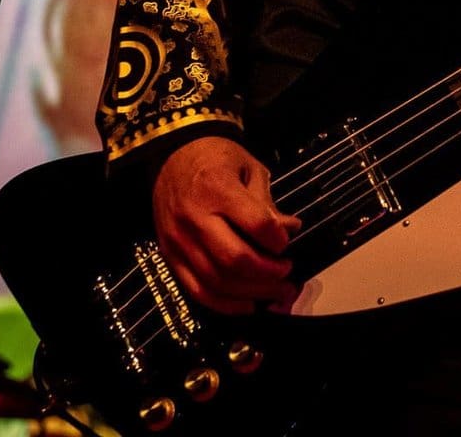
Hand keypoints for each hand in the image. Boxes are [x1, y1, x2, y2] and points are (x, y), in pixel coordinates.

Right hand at [152, 136, 302, 314]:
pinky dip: (225, 303)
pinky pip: (197, 291)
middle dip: (268, 273)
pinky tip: (248, 304)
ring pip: (217, 281)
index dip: (277, 239)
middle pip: (234, 259)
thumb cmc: (215, 159)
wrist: (172, 156)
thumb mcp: (249, 168)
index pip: (254, 223)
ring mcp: (179, 241)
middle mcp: (194, 217)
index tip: (288, 241)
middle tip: (288, 272)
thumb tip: (290, 229)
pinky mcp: (170, 256)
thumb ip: (266, 202)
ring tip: (277, 292)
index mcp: (217, 188)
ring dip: (252, 293)